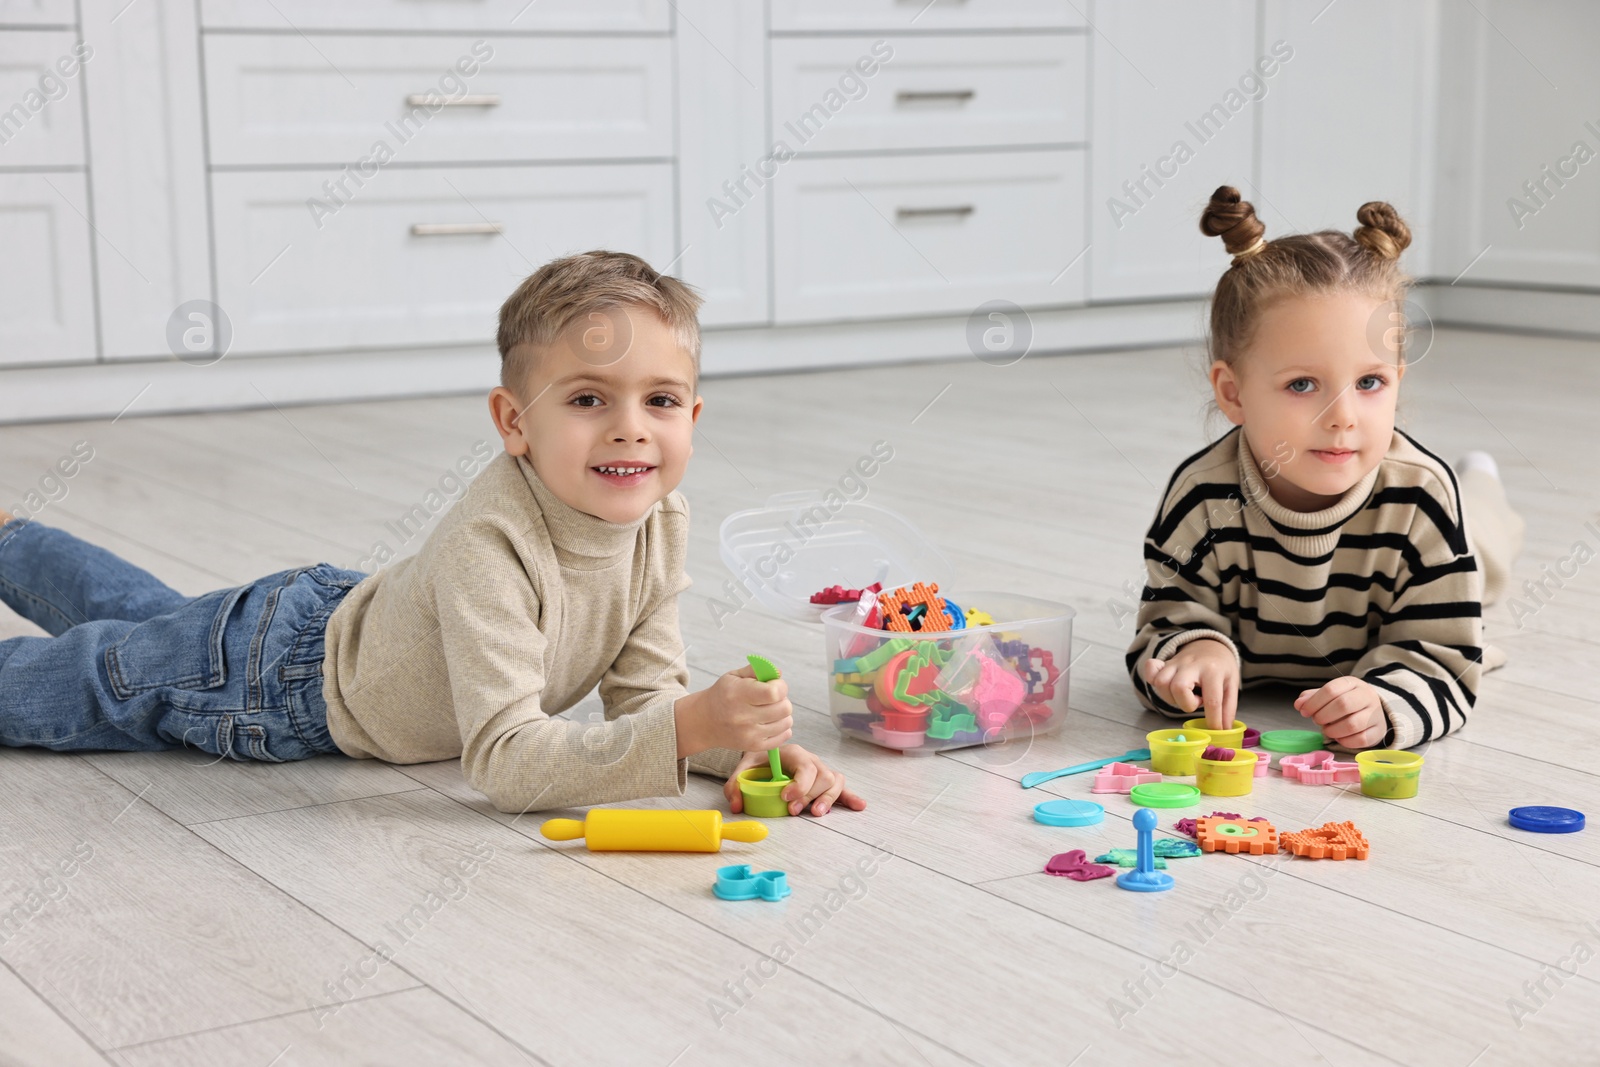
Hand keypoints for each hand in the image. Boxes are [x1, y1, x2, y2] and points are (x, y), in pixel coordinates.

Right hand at [674, 664, 791, 758]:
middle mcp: (743, 717)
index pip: (774, 693)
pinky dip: (782, 728)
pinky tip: (771, 721)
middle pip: (784, 708)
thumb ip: (756, 670)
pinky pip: (783, 737)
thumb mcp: (734, 676)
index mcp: (738, 695)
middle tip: (772, 698)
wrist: (705, 721)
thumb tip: (778, 673)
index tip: (774, 684)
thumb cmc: (723, 695)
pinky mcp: (754, 746)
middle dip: (783, 699)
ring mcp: (749, 734)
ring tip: (770, 709)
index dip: (780, 686)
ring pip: (786, 722)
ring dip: (783, 714)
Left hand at [724, 745, 865, 816]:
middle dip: (809, 795)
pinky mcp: (825, 783)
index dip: (800, 783)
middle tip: (792, 810)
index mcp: (793, 753)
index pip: (805, 765)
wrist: (766, 758)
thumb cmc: (759, 763)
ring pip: (834, 781)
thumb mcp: (743, 769)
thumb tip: (737, 805)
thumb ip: (736, 784)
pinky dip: (850, 798)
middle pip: (822, 776)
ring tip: (816, 813)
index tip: (785, 797)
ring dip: (827, 799)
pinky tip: (859, 806)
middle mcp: (811, 760)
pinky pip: (842, 788)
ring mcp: (820, 771)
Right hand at [1141, 639, 1238, 726]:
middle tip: (1196, 701)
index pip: (1212, 700)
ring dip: (1171, 697)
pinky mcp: (1164, 664)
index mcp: (1213, 671)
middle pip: (1178, 687)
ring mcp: (1175, 663)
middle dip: (1186, 704)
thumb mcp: (1232, 685)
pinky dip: (1153, 680)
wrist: (1210, 645)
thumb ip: (1228, 708)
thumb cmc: (1221, 668)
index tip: (1215, 730)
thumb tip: (1224, 730)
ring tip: (1184, 696)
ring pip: (1161, 682)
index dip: (1213, 720)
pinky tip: (1166, 687)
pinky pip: (1150, 670)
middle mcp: (1192, 665)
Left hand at [1295, 676, 1385, 748]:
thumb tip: (1299, 704)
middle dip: (1323, 715)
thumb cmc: (1345, 701)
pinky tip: (1339, 737)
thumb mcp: (1329, 695)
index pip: (1331, 690)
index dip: (1314, 702)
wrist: (1372, 710)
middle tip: (1316, 720)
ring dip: (1333, 730)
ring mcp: (1376, 714)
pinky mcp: (1379, 731)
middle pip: (1343, 705)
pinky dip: (1345, 741)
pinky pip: (1360, 739)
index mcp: (1352, 683)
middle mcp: (1367, 696)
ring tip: (1327, 730)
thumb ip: (1312, 698)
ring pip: (1352, 724)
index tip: (1304, 711)